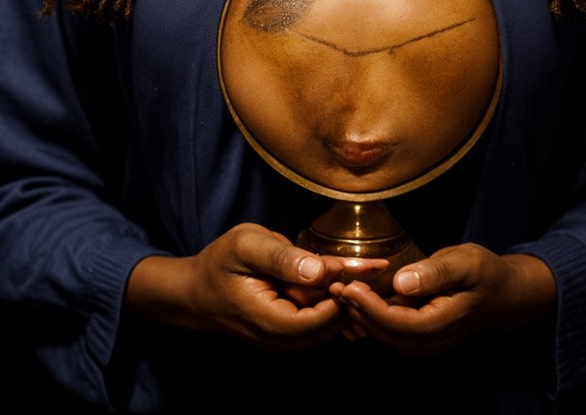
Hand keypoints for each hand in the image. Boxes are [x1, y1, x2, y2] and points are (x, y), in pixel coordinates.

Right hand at [126, 225, 385, 348]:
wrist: (195, 293)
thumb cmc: (219, 263)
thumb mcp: (246, 246)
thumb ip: (282, 258)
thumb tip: (318, 270)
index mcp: (271, 322)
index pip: (322, 317)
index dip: (349, 292)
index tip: (373, 267)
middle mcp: (281, 340)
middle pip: (331, 323)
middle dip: (360, 297)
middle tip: (391, 269)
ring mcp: (284, 339)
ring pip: (328, 323)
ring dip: (353, 300)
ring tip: (383, 273)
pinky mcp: (287, 330)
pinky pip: (318, 320)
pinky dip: (338, 302)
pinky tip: (361, 283)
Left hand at [329, 245, 555, 354]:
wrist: (505, 293)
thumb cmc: (486, 273)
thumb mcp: (466, 263)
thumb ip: (435, 273)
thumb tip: (402, 282)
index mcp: (440, 325)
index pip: (397, 323)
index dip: (369, 307)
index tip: (348, 287)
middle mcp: (430, 340)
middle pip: (386, 333)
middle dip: (357, 312)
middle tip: (332, 287)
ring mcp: (426, 340)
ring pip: (386, 334)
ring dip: (361, 315)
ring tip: (338, 290)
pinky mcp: (422, 332)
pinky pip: (393, 329)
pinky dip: (373, 315)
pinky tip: (358, 297)